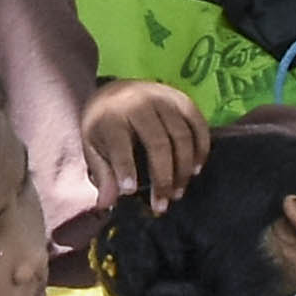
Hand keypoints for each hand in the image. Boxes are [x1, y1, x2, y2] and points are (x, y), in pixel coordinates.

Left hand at [79, 77, 210, 203]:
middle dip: (163, 178)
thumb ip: (102, 175)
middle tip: (162, 204)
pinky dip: (201, 148)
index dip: (125, 168)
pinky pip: (198, 123)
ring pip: (182, 135)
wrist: (116, 90)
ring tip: (178, 193)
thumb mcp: (93, 147)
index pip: (120, 144)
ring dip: (183, 168)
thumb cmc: (104, 124)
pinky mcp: (181, 98)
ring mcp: (163, 98)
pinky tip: (196, 169)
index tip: (130, 192)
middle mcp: (139, 103)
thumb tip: (106, 204)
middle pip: (158, 143)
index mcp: (112, 115)